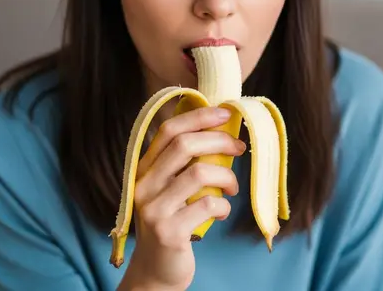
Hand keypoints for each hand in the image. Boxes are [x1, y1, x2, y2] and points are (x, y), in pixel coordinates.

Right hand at [118, 106, 245, 290]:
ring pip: (200, 173)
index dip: (199, 116)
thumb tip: (223, 132)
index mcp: (145, 168)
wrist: (157, 270)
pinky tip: (222, 212)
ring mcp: (154, 209)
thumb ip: (186, 163)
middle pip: (185, 145)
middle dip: (220, 141)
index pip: (169, 130)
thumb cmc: (173, 220)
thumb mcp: (171, 188)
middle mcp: (143, 184)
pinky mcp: (169, 232)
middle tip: (239, 148)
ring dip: (227, 177)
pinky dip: (224, 206)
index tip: (226, 113)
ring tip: (232, 188)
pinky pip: (208, 205)